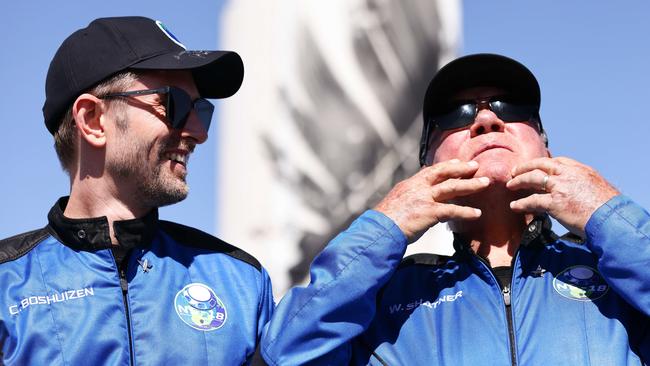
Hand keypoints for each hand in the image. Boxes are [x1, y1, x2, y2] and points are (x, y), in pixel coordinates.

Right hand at [374, 159, 489, 240]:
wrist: (379, 230)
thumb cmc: (385, 221)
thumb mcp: (395, 204)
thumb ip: (408, 200)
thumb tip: (415, 205)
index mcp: (409, 185)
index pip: (430, 170)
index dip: (445, 166)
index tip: (456, 162)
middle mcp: (418, 187)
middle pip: (443, 173)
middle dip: (461, 168)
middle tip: (475, 165)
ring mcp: (424, 198)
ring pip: (452, 187)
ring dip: (470, 184)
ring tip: (484, 183)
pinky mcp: (429, 212)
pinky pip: (452, 210)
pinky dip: (466, 212)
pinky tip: (477, 213)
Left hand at [507, 157, 618, 237]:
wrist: (611, 219)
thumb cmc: (609, 208)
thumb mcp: (598, 187)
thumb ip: (583, 185)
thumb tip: (578, 192)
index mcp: (580, 170)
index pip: (557, 161)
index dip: (543, 163)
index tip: (535, 166)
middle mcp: (568, 174)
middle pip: (541, 165)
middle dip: (525, 167)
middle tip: (515, 172)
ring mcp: (560, 187)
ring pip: (533, 178)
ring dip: (519, 181)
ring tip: (510, 185)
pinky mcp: (554, 202)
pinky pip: (532, 201)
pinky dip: (521, 203)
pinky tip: (514, 206)